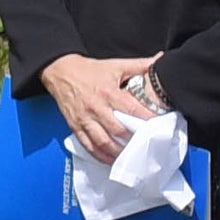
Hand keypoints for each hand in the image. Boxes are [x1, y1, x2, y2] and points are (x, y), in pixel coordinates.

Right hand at [43, 52, 161, 158]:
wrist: (59, 70)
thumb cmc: (89, 70)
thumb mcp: (115, 65)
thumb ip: (140, 65)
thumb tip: (161, 59)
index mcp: (109, 93)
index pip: (133, 110)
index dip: (148, 121)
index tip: (160, 128)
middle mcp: (96, 108)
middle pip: (118, 131)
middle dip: (134, 141)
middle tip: (148, 147)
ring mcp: (84, 118)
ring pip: (103, 142)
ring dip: (118, 152)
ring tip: (130, 157)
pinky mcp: (75, 125)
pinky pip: (88, 145)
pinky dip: (100, 155)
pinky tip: (110, 159)